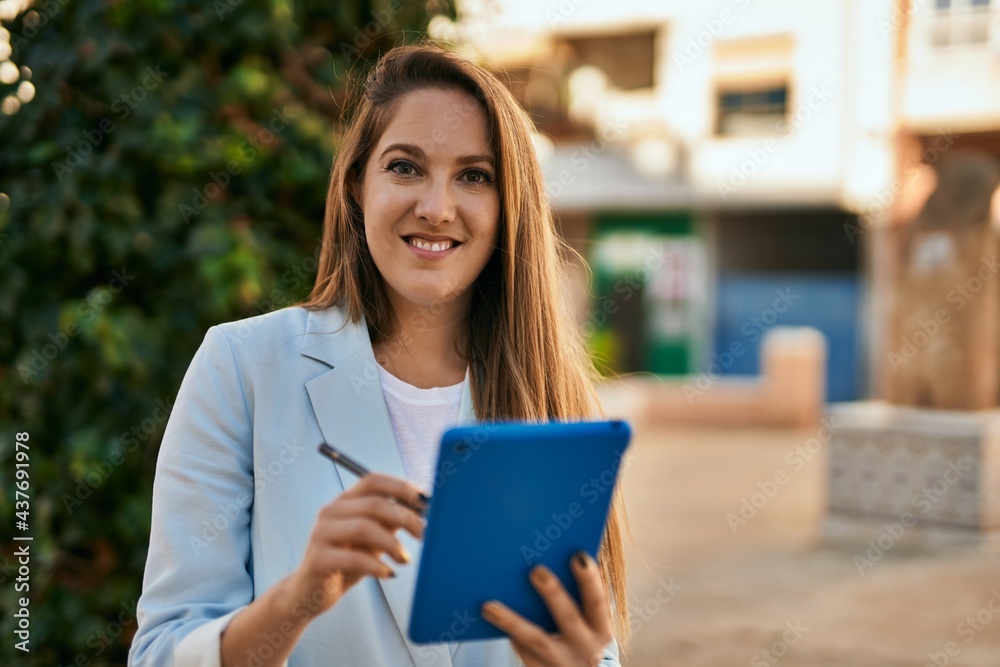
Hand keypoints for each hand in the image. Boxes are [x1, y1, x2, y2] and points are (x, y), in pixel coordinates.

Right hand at [288, 473, 425, 618]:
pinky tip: (389, 573)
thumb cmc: (349, 561)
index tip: (426, 503)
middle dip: (406, 518)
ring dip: (393, 544)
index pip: (373, 480)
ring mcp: (320, 533)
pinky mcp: (317, 559)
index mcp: (344, 501)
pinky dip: (377, 565)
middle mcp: (330, 511)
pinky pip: (353, 558)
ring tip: (405, 559)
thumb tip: (424, 507)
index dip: (402, 487)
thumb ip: (391, 521)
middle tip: (425, 535)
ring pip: (364, 528)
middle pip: (374, 503)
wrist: (311, 593)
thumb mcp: (373, 538)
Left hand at [481, 552, 613, 666]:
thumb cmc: (581, 638)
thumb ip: (577, 600)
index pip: (597, 601)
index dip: (590, 579)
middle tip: (537, 570)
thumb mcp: (589, 625)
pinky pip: (522, 651)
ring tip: (490, 606)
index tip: (578, 556)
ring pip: (537, 640)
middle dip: (553, 593)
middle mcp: (584, 647)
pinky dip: (507, 633)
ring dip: (513, 621)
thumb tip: (544, 566)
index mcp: (600, 629)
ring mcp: (561, 661)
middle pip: (568, 617)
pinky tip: (490, 616)